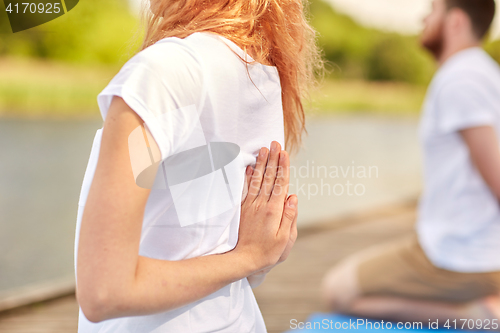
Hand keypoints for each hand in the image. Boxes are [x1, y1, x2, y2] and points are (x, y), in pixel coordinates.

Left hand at [234, 141, 298, 277]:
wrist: (242, 260)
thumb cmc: (267, 252)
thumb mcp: (284, 239)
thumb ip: (289, 217)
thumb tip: (293, 197)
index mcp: (273, 211)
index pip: (280, 184)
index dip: (283, 167)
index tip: (284, 153)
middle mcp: (261, 205)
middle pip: (269, 178)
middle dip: (273, 159)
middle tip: (275, 143)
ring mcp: (250, 206)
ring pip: (258, 180)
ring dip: (261, 164)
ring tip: (263, 149)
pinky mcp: (242, 209)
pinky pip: (246, 189)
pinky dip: (249, 177)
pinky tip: (251, 167)